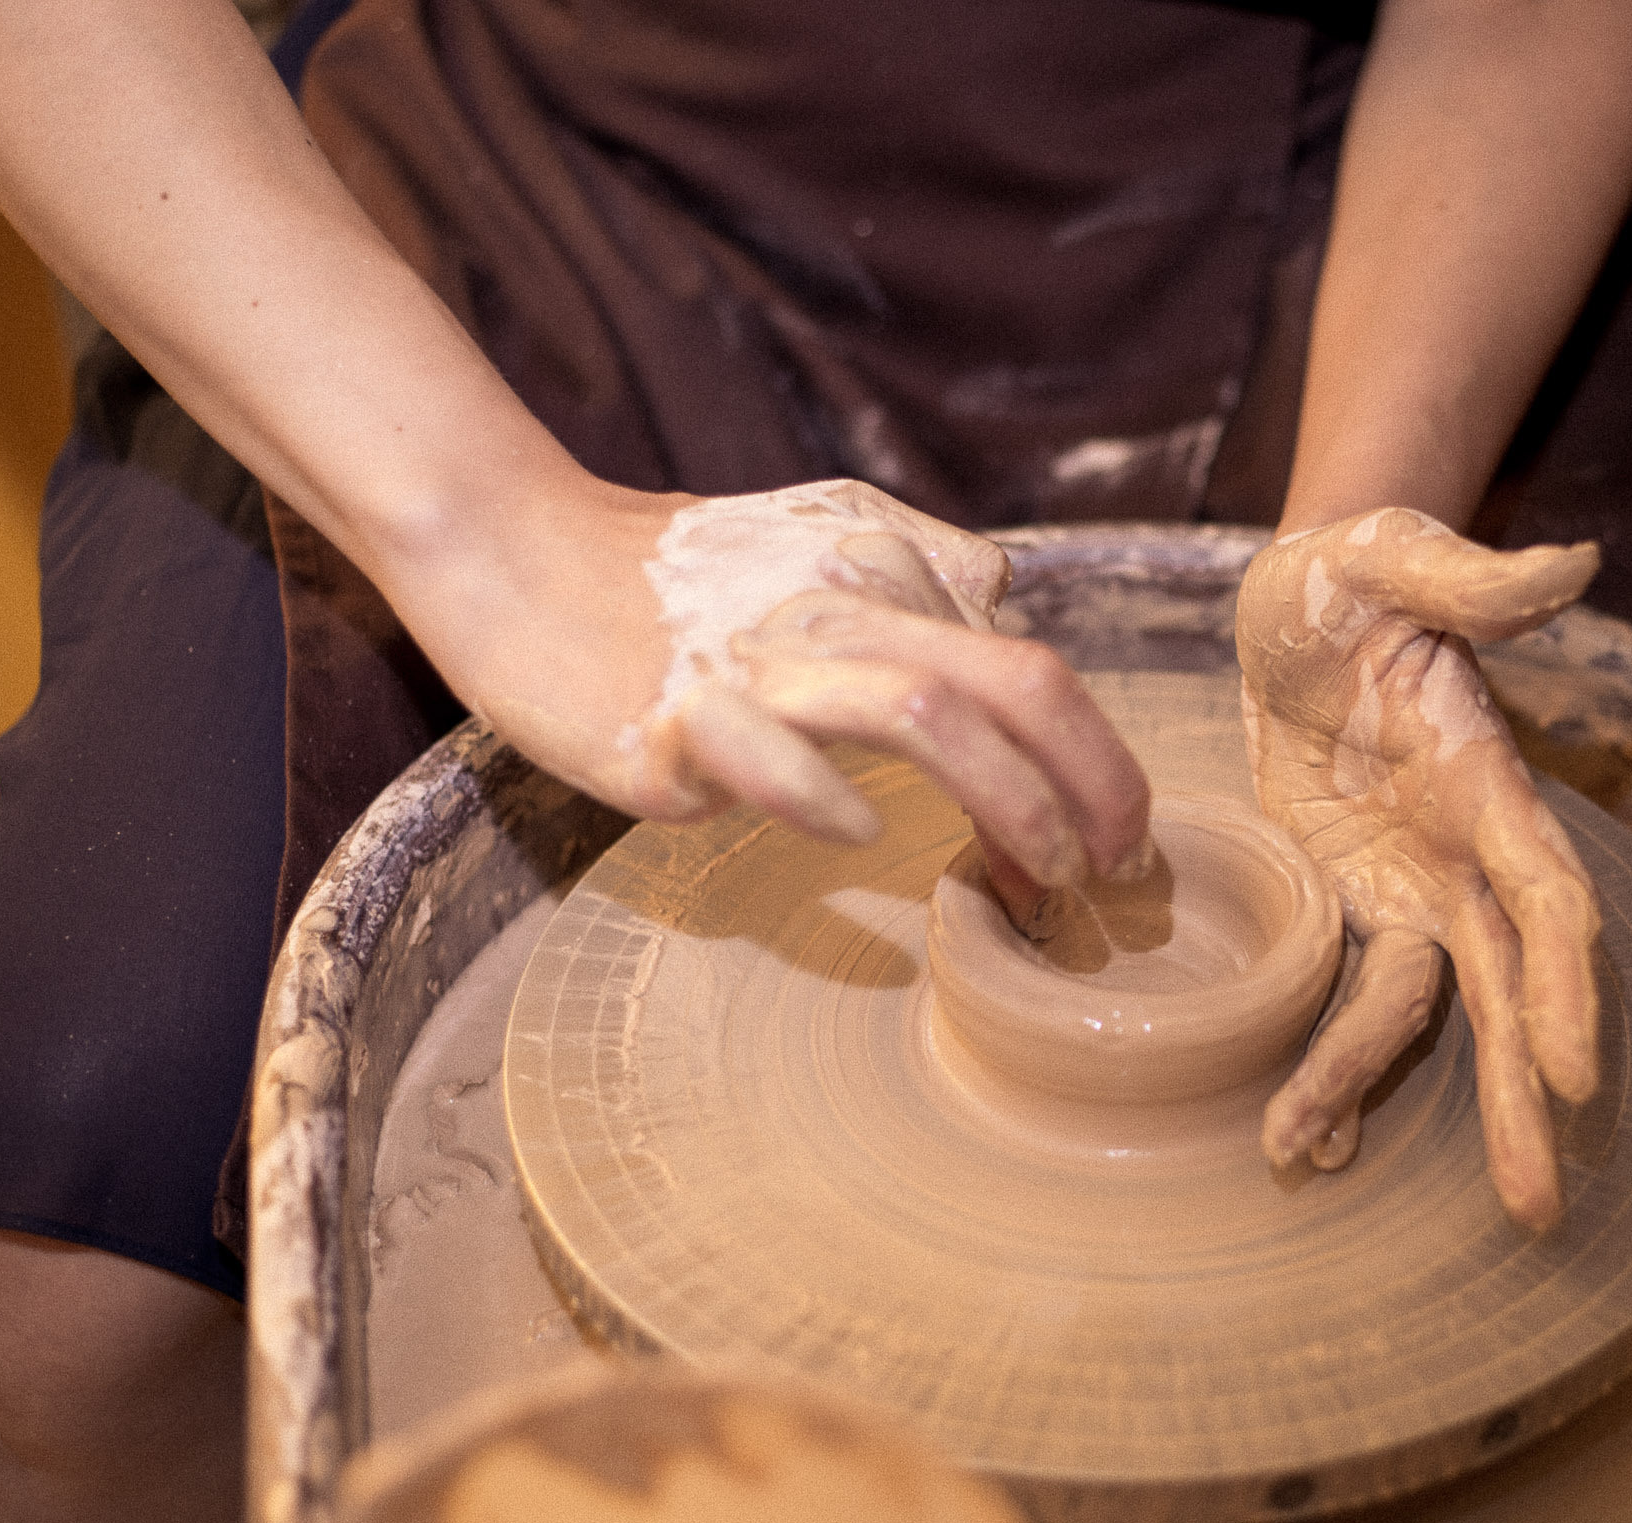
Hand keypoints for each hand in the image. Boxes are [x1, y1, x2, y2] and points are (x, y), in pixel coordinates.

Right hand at [410, 477, 1150, 894]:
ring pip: (923, 713)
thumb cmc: (674, 569)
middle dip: (1094, 789)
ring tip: (1039, 881)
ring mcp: (757, 667)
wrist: (514, 552)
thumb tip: (1003, 598)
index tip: (1109, 840)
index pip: (1029, 667)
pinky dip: (826, 801)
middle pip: (1014, 684)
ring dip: (1006, 806)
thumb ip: (921, 560)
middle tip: (1117, 873)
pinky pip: (770, 761)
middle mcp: (837, 609)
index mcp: (884, 569)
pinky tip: (860, 839)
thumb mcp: (818, 532)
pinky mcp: (676, 721)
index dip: (1094, 762)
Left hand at [1236, 509, 1602, 1229]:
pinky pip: (1348, 994)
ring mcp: (1408, 885)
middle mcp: (1464, 854)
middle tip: (1538, 1206)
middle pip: (1508, 988)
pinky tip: (1304, 1139)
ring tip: (1314, 1161)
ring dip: (1376, 1089)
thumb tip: (1572, 563)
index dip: (1568, 985)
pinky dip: (1331, 1064)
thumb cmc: (1356, 574)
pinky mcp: (1346, 899)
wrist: (1297, 600)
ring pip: (1419, 1011)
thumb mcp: (1395, 557)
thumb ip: (1475, 579)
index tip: (1578, 1073)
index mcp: (1489, 784)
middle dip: (1523, 1096)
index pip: (1548, 897)